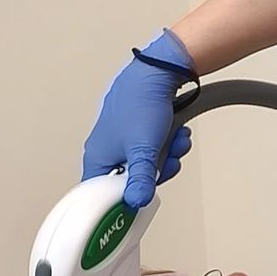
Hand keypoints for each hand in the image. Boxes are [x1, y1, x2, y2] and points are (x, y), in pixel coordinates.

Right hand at [82, 28, 195, 208]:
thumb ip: (141, 180)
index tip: (141, 198)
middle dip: (157, 170)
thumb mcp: (144, 151)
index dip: (123, 198)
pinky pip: (157, 144)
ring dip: (168, 153)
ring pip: (149, 160)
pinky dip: (170, 141)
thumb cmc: (140, 105)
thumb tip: (136, 202)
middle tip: (167, 162)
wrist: (157, 72)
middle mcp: (108, 148)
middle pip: (133, 178)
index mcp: (98, 157)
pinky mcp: (141, 126)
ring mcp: (125, 136)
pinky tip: (178, 132)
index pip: (102, 193)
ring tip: (176, 141)